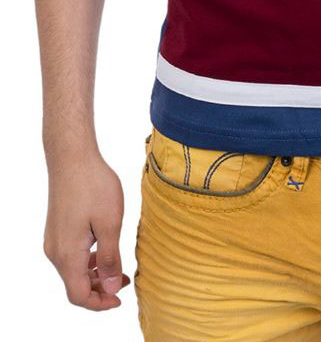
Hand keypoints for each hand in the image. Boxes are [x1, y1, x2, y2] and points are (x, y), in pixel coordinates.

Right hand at [43, 149, 130, 309]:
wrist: (72, 158)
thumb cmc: (93, 186)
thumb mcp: (110, 223)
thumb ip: (111, 259)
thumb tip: (112, 289)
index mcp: (67, 255)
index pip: (79, 296)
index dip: (100, 303)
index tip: (121, 299)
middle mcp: (55, 252)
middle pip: (75, 285)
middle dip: (100, 289)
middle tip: (125, 281)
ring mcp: (54, 240)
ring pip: (73, 271)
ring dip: (95, 274)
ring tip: (119, 267)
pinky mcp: (57, 229)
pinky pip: (71, 256)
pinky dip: (88, 261)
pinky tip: (105, 249)